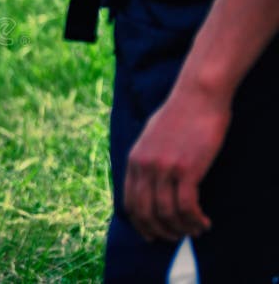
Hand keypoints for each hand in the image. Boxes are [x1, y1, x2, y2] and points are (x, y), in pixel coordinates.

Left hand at [123, 84, 231, 241]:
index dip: (140, 223)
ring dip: (181, 229)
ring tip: (195, 230)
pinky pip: (186, 206)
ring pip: (167, 213)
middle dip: (159, 231)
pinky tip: (204, 222)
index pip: (130, 202)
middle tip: (175, 238)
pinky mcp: (186, 169)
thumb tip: (148, 179)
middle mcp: (144, 166)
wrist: (197, 96)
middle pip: (145, 212)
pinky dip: (194, 220)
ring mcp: (164, 168)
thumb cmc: (178, 114)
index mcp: (133, 159)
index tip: (152, 234)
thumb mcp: (150, 136)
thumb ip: (146, 158)